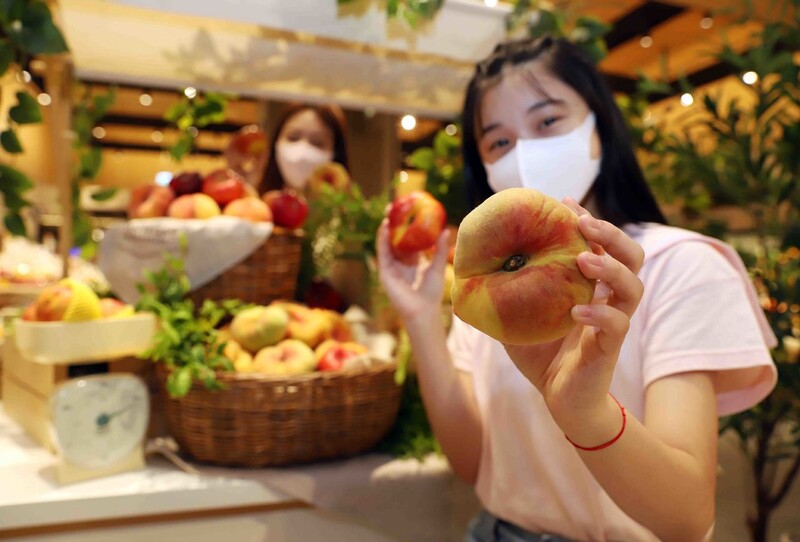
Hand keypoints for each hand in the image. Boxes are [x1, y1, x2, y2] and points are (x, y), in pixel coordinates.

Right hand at [375, 219, 449, 322]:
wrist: (422, 310)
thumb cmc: (432, 293)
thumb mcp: (437, 267)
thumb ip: (439, 249)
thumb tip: (446, 230)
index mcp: (414, 262)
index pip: (409, 240)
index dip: (408, 227)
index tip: (409, 212)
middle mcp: (401, 263)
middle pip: (396, 239)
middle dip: (395, 224)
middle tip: (396, 207)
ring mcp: (392, 267)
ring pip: (387, 244)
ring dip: (386, 229)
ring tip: (389, 213)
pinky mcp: (385, 272)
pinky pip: (382, 252)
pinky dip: (382, 239)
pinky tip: (384, 227)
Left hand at [503, 199, 643, 433]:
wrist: (559, 399)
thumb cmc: (540, 355)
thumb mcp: (517, 317)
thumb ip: (504, 293)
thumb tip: (470, 268)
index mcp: (589, 286)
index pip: (601, 245)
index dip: (589, 221)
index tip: (565, 202)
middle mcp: (608, 298)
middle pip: (631, 256)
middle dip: (612, 234)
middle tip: (584, 223)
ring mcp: (613, 322)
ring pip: (633, 286)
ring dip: (610, 268)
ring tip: (584, 260)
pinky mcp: (610, 347)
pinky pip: (617, 325)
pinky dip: (599, 314)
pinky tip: (578, 310)